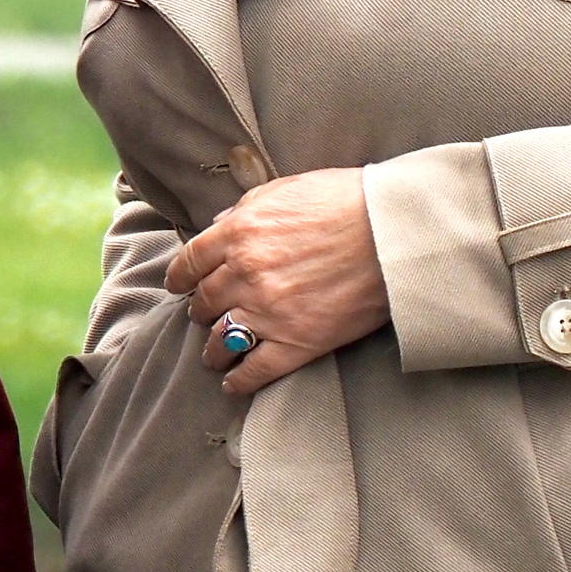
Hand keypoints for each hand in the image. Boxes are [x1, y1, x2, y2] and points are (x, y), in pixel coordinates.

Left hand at [165, 167, 388, 394]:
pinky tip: (233, 382)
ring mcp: (268, 312)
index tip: (179, 286)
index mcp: (239, 233)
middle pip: (204, 301)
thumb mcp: (286, 189)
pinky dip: (238, 380)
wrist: (392, 233)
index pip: (190, 262)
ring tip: (214, 354)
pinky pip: (255, 370)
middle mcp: (245, 274)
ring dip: (213, 348)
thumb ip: (246, 208)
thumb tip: (218, 224)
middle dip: (200, 310)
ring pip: (221, 339)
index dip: (180, 278)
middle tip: (204, 315)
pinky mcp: (297, 343)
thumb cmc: (345, 201)